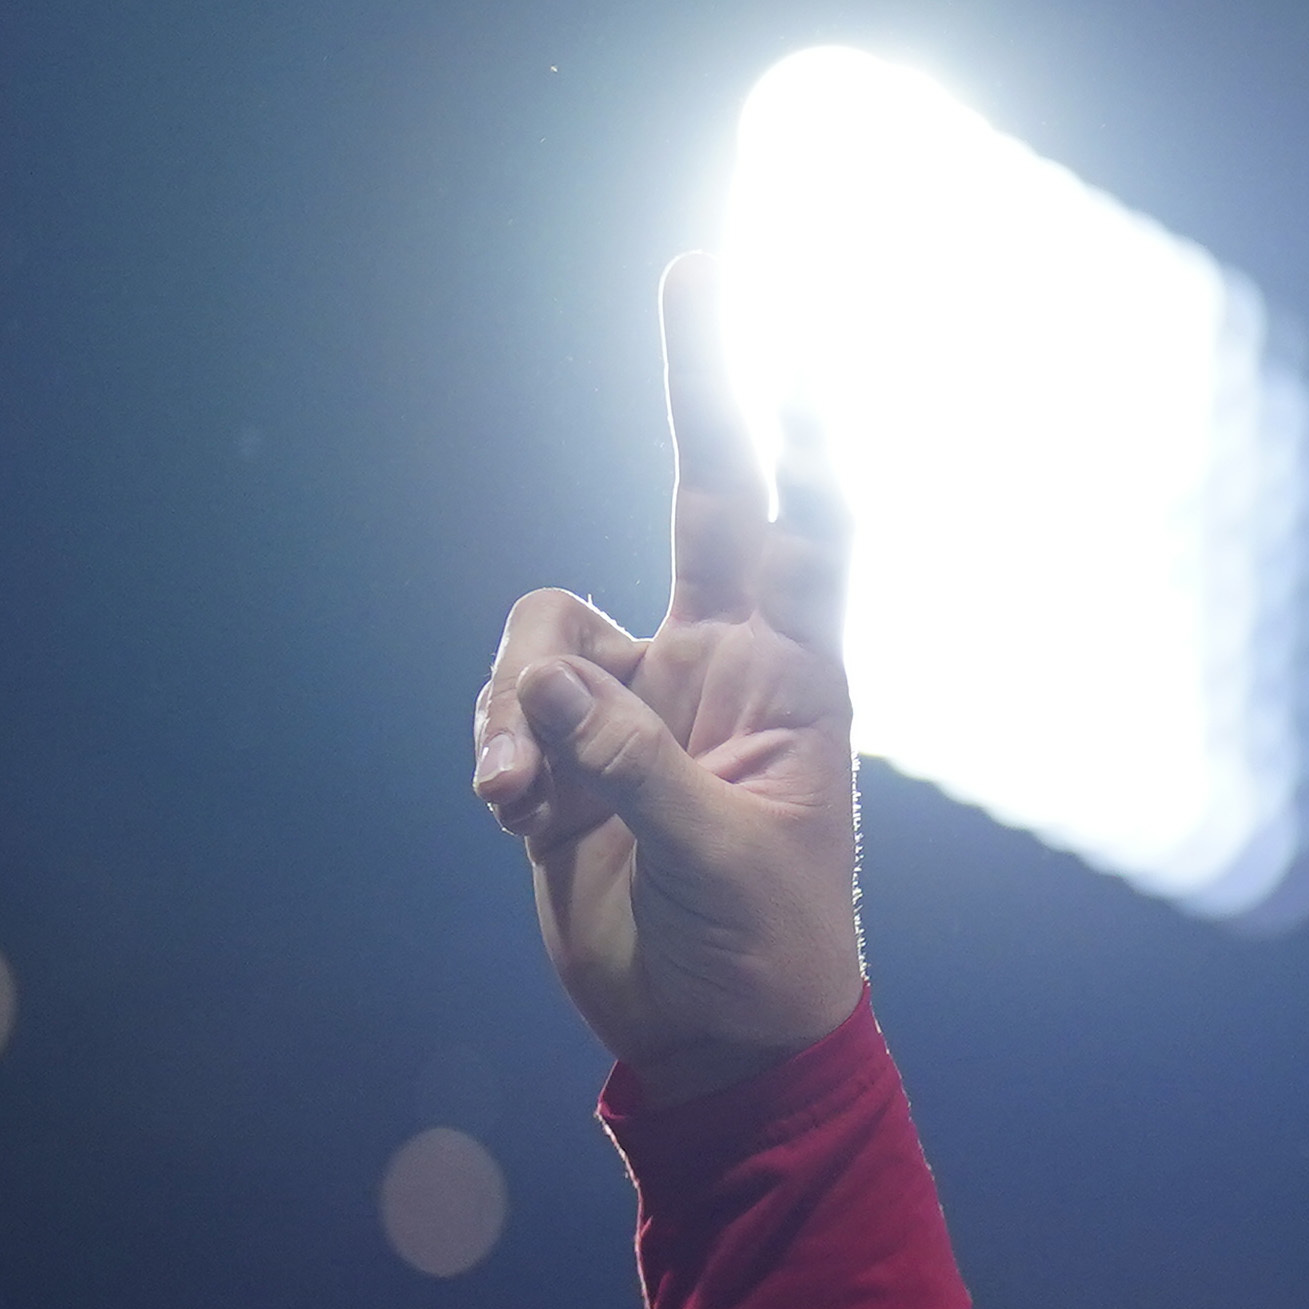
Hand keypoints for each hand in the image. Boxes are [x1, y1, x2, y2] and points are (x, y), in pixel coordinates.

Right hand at [471, 256, 867, 1095]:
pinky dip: (496, 754)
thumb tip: (545, 681)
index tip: (813, 340)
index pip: (810, 532)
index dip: (808, 437)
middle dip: (699, 387)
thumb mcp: (718, 862)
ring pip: (546, 630)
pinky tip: (518, 823)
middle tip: (696, 270)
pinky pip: (503, 707)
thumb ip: (632, 765)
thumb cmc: (762, 953)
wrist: (708, 1038)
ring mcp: (638, 701)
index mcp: (794, 681)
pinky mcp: (564, 750)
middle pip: (705, 493)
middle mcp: (719, 664)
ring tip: (515, 798)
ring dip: (513, 703)